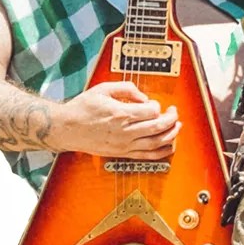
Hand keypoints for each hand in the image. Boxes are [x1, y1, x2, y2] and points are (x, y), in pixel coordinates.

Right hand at [63, 80, 177, 159]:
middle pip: (158, 127)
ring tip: (176, 127)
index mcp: (120, 114)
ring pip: (156, 143)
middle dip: (171, 119)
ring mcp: (124, 144)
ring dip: (171, 135)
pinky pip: (147, 156)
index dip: (158, 106)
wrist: (67, 128)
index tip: (154, 104)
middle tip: (174, 113)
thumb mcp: (103, 89)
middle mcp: (124, 131)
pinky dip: (162, 152)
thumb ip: (126, 88)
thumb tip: (143, 96)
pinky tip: (169, 146)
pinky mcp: (122, 153)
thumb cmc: (82, 108)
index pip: (151, 111)